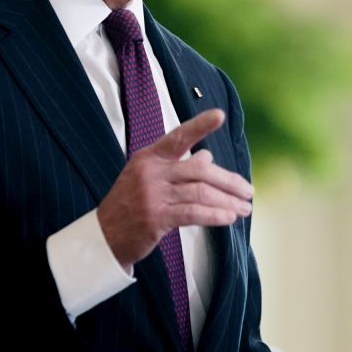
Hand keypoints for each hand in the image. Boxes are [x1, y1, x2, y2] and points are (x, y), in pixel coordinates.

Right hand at [96, 109, 252, 268]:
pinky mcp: (156, 218)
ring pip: (201, 192)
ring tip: (244, 208)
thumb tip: (207, 155)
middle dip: (229, 181)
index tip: (219, 115)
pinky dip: (215, 215)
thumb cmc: (130, 204)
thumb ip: (177, 166)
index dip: (200, 125)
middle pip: (200, 170)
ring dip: (228, 201)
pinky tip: (229, 218)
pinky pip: (193, 213)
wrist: (104, 235)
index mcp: (149, 157)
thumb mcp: (148, 177)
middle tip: (248, 191)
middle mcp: (151, 172)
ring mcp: (152, 195)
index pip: (178, 137)